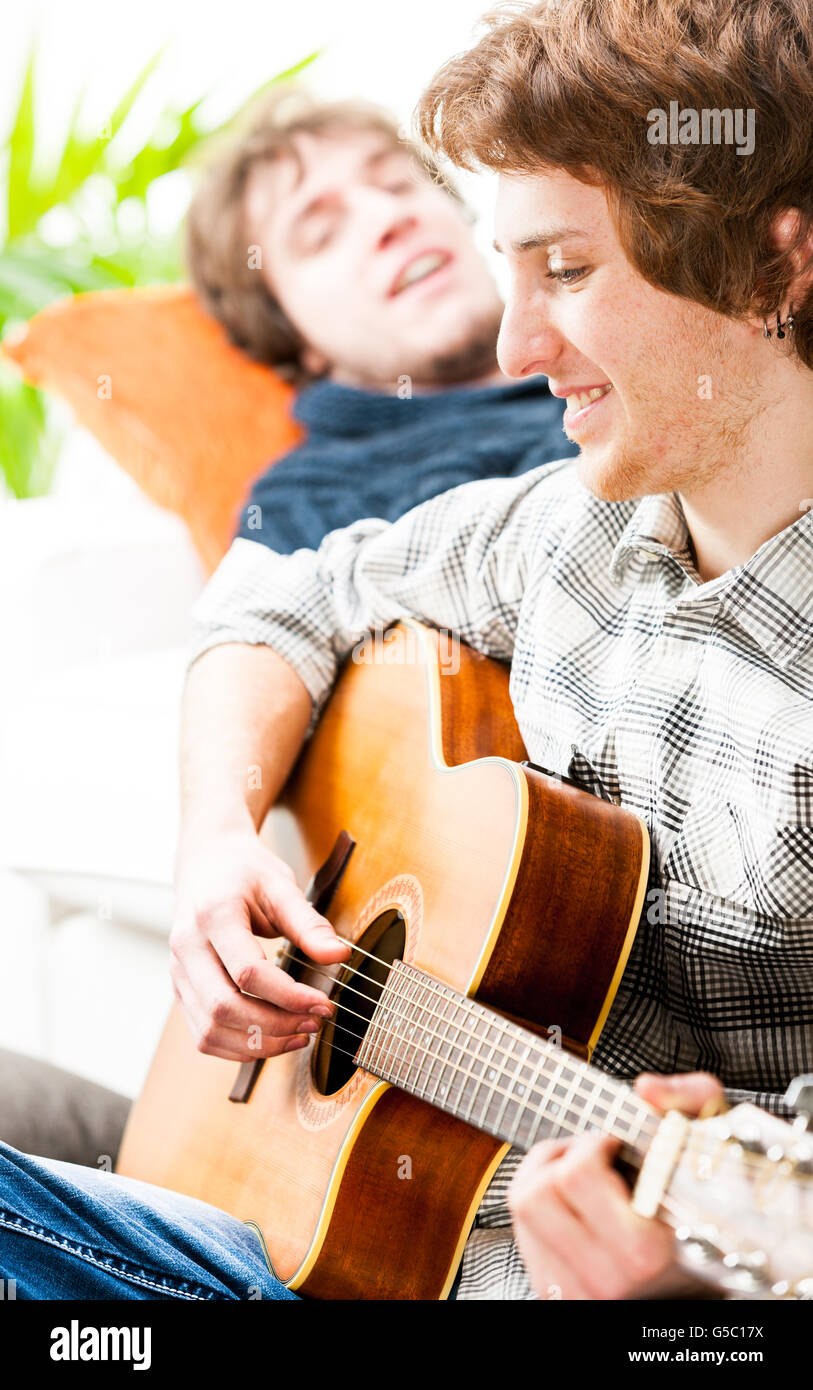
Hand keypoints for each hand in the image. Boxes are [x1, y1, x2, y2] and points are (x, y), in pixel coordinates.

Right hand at [170, 826, 348, 1061]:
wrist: (205, 863)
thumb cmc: (244, 872)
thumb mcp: (280, 886)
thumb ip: (309, 924)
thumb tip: (339, 956)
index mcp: (212, 915)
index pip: (247, 972)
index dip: (288, 996)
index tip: (323, 1003)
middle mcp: (186, 947)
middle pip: (224, 1007)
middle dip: (274, 1026)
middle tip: (314, 1023)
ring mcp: (178, 971)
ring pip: (210, 1030)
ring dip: (257, 1045)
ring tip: (297, 1036)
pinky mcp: (181, 988)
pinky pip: (203, 1034)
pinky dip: (238, 1047)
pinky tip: (271, 1038)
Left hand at [508, 1071, 724, 1299]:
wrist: (705, 1288)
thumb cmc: (712, 1219)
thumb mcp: (717, 1151)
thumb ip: (691, 1102)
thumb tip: (647, 1090)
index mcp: (643, 1252)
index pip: (580, 1175)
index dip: (595, 1143)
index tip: (616, 1143)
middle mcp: (605, 1278)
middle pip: (538, 1191)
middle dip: (562, 1155)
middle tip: (592, 1154)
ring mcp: (577, 1291)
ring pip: (523, 1209)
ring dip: (543, 1176)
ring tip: (578, 1173)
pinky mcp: (558, 1294)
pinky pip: (523, 1234)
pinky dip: (540, 1208)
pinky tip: (572, 1206)